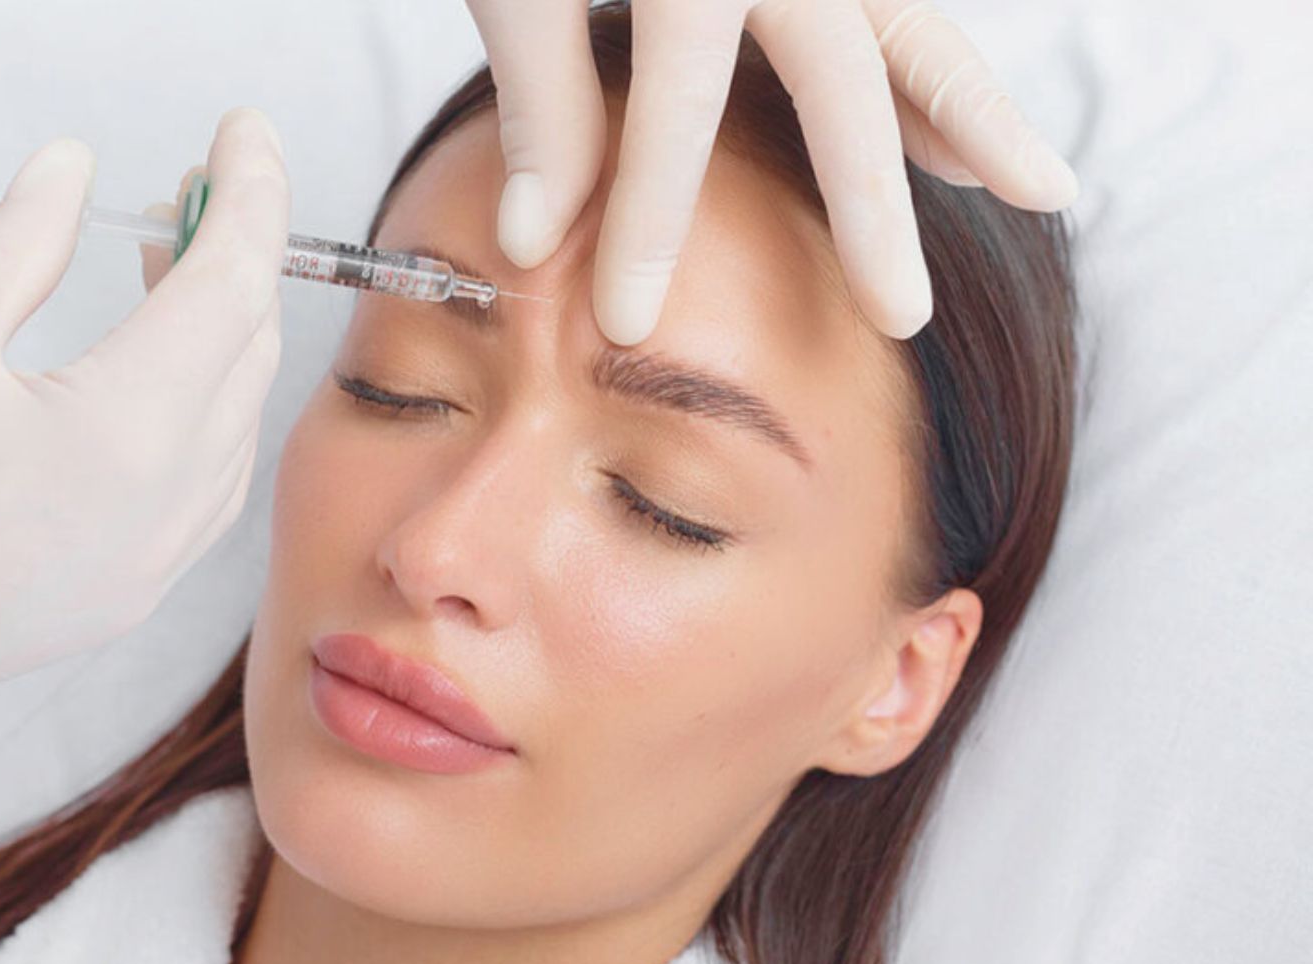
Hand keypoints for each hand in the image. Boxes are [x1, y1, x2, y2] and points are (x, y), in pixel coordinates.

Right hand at [0, 106, 288, 699]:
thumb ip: (20, 240)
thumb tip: (75, 169)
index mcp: (131, 436)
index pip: (235, 284)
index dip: (251, 192)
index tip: (242, 128)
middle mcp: (169, 513)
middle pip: (249, 350)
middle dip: (235, 254)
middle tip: (188, 185)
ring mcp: (153, 571)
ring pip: (237, 422)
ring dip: (220, 333)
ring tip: (161, 262)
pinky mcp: (123, 600)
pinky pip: (208, 489)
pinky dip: (204, 411)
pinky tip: (153, 372)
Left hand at [463, 0, 1079, 342]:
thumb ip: (539, 93)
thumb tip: (536, 241)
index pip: (674, 105)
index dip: (651, 217)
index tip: (629, 319)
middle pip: (841, 80)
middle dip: (868, 207)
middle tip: (899, 317)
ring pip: (912, 25)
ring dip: (972, 114)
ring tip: (1041, 193)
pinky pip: (894, 7)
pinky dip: (927, 71)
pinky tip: (951, 144)